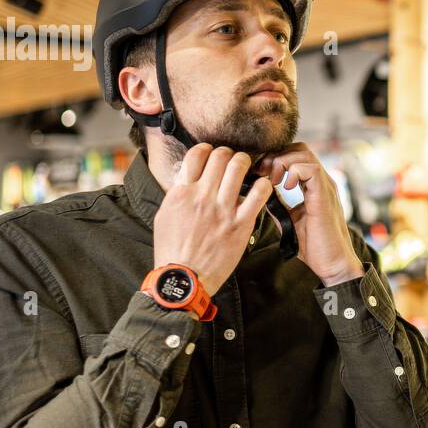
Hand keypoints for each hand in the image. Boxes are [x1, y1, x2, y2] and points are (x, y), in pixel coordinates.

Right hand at [152, 144, 270, 295]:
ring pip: (239, 167)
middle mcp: (202, 196)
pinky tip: (262, 187)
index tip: (212, 154)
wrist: (184, 278)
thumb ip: (177, 194)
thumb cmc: (172, 251)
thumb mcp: (164, 216)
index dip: (207, 149)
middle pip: (220, 156)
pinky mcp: (241, 224)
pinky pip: (259, 194)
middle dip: (228, 154)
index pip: (197, 154)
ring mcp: (223, 210)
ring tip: (246, 169)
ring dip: (245, 163)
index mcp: (182, 193)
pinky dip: (263, 185)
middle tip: (231, 161)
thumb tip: (185, 176)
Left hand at [258, 144, 363, 285]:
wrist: (332, 264)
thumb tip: (258, 194)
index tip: (259, 172)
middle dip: (276, 156)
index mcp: (313, 187)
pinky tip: (286, 187)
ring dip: (283, 162)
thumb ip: (278, 205)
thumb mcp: (289, 221)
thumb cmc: (314, 247)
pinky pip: (311, 169)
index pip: (295, 156)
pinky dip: (295, 172)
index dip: (275, 158)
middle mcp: (321, 182)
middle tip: (262, 172)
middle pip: (300, 148)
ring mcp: (325, 187)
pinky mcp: (325, 196)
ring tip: (273, 180)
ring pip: (305, 154)